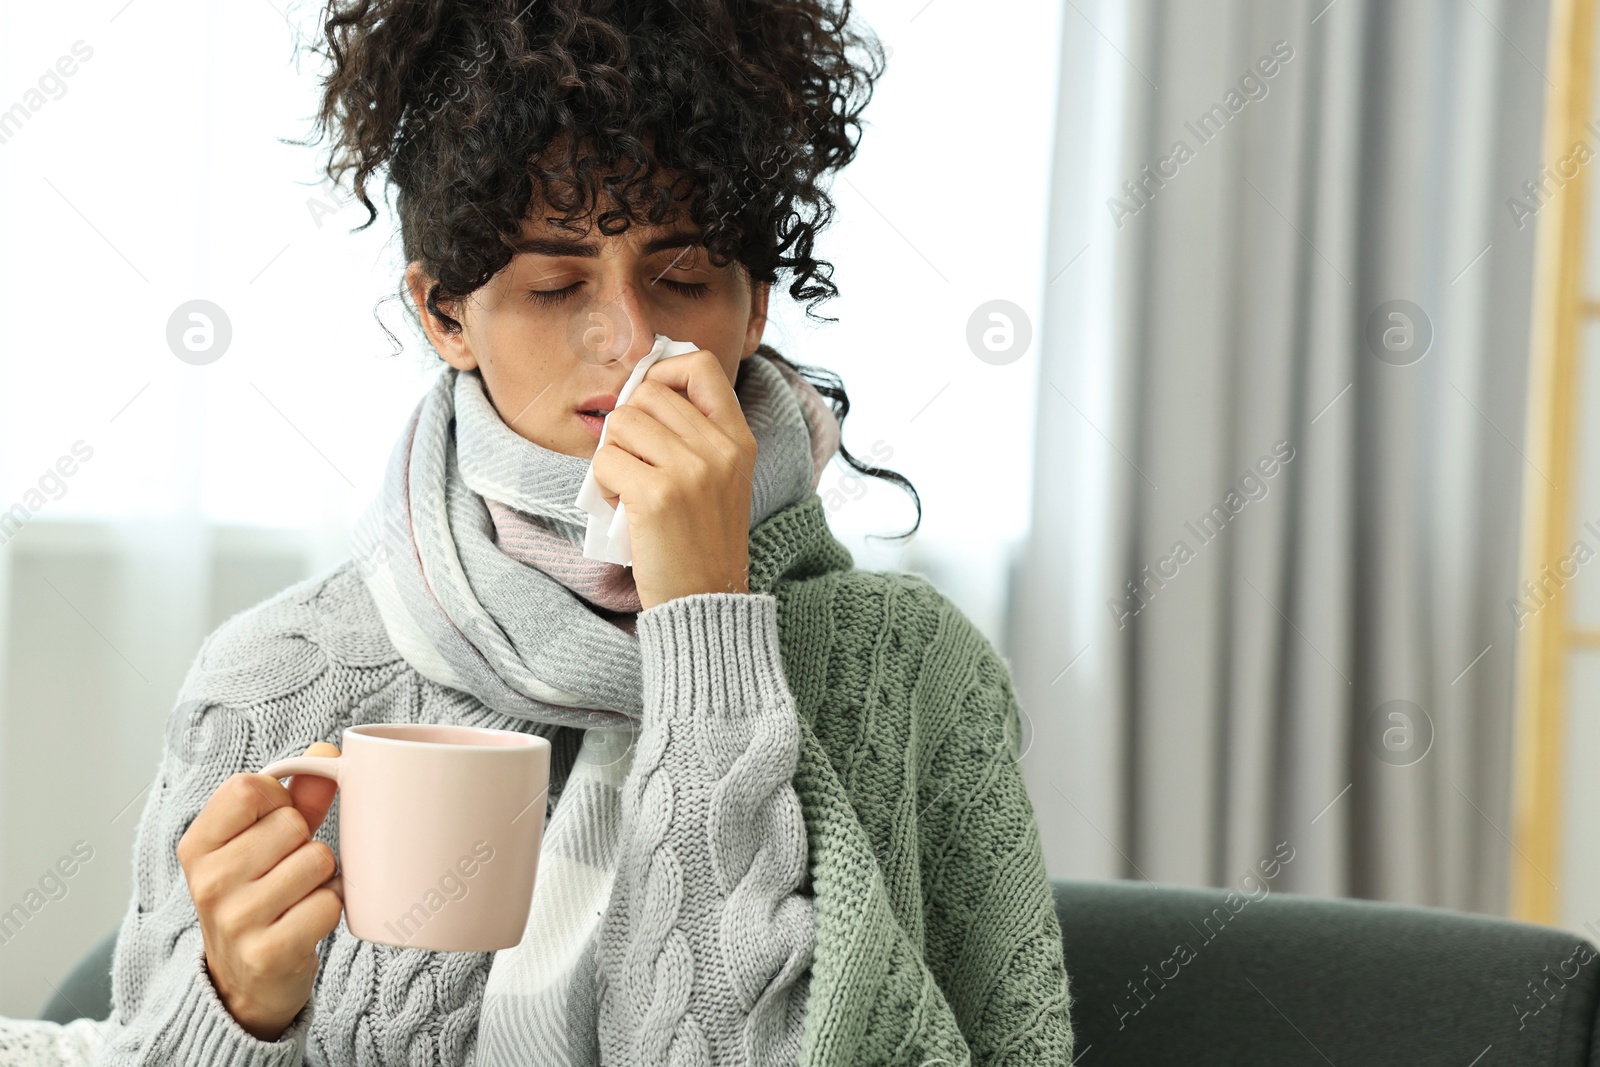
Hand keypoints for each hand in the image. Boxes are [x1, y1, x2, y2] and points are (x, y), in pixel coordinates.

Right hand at [177, 741, 343, 1040]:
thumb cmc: (257, 897)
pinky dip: (329, 910)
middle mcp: (208, 881)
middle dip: (304, 844)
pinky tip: (305, 923)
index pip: (249, 787)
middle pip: (292, 824)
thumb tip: (326, 753)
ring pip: (317, 860)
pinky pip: (328, 904)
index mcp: (198, 845)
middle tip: (285, 873)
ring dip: (321, 879)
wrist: (245, 983)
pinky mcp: (269, 952)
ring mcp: (235, 919)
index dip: (278, 801)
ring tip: (297, 898)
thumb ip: (296, 797)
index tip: (271, 827)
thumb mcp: (262, 843)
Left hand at [590, 348, 757, 609]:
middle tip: (636, 465)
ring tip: (631, 490)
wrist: (705, 601)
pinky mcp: (658, 496)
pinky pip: (605, 462)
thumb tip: (638, 388)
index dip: (663, 373)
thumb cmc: (701, 541)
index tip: (649, 404)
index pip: (699, 365)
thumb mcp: (720, 478)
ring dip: (613, 456)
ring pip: (621, 424)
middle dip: (628, 426)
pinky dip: (604, 486)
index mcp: (738, 439)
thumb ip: (693, 433)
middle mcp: (720, 448)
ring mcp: (691, 471)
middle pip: (647, 394)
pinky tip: (625, 510)